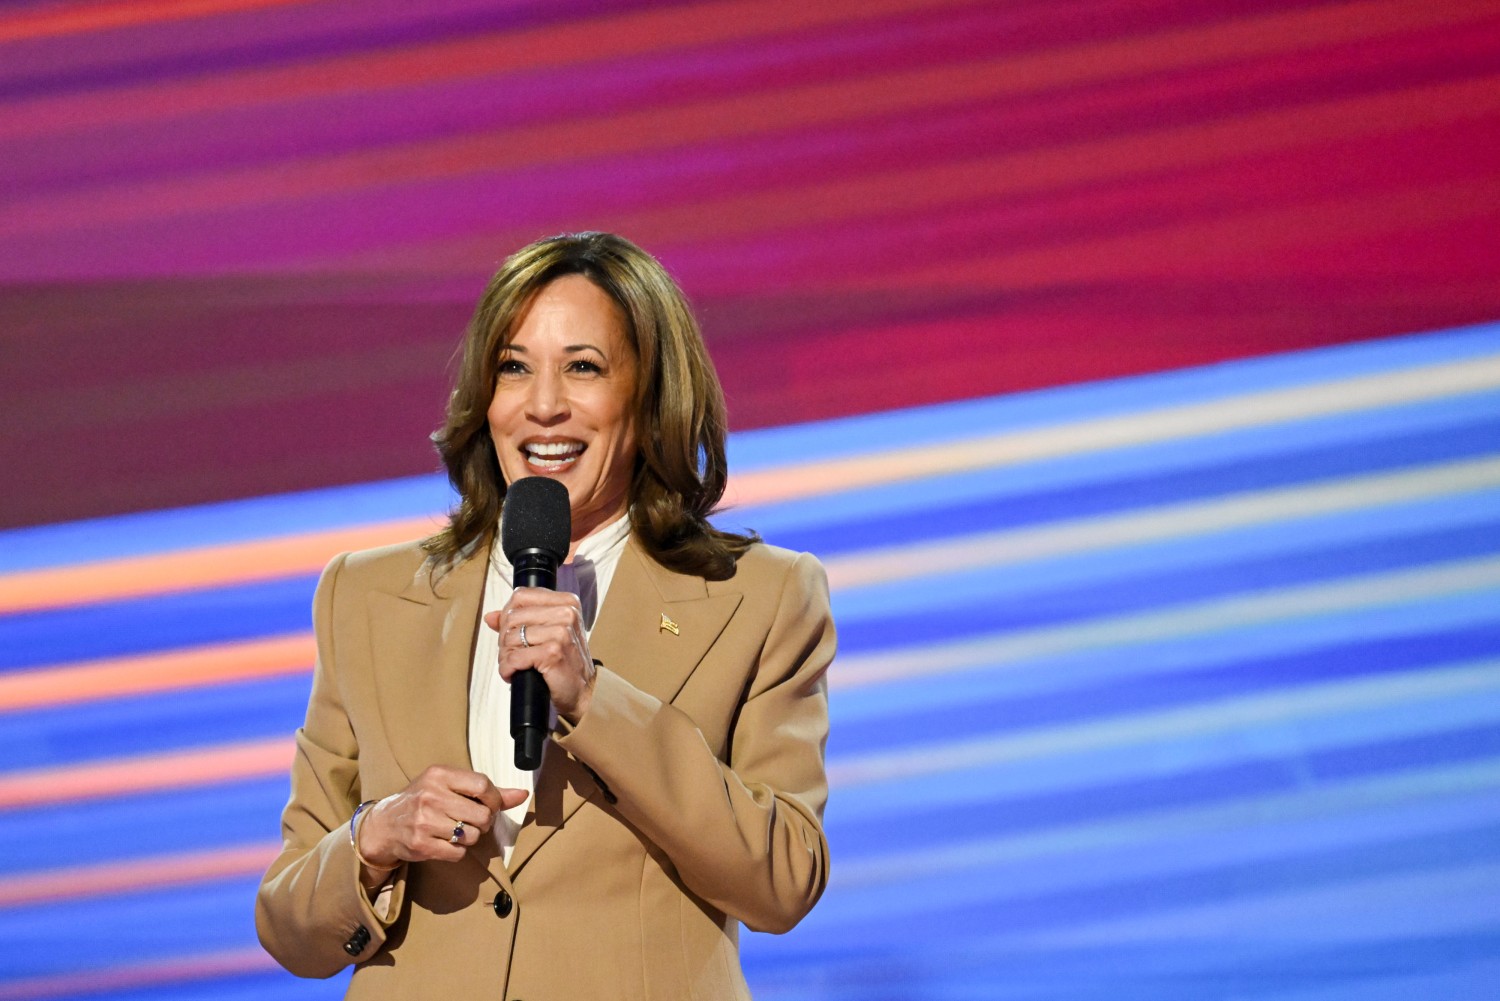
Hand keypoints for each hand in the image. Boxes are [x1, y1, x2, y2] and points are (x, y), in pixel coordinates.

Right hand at [358, 766, 527, 870]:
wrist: (385, 825)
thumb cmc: (424, 801)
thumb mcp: (449, 786)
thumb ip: (486, 791)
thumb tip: (523, 794)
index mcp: (439, 775)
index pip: (482, 785)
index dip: (494, 799)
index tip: (490, 805)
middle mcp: (431, 796)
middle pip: (482, 815)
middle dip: (483, 822)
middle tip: (471, 821)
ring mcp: (424, 821)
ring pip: (472, 836)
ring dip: (470, 837)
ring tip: (456, 831)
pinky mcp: (421, 844)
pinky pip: (458, 853)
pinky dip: (457, 851)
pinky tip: (445, 843)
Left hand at [485, 587, 596, 723]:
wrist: (582, 691)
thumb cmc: (565, 662)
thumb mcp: (547, 633)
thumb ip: (519, 621)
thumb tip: (490, 616)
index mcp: (567, 602)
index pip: (521, 596)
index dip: (508, 615)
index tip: (512, 631)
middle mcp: (566, 613)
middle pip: (513, 617)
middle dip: (505, 639)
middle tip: (512, 654)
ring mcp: (561, 632)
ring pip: (511, 638)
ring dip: (506, 656)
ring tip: (515, 665)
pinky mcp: (553, 652)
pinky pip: (514, 658)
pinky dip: (508, 669)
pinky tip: (514, 674)